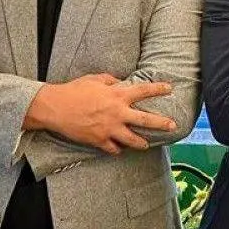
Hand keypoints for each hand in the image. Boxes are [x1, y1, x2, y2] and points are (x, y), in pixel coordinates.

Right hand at [24, 74, 175, 154]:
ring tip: (146, 144)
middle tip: (173, 126)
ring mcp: (109, 129)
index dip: (158, 89)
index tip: (170, 88)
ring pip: (132, 140)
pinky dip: (117, 149)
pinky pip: (113, 148)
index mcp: (117, 95)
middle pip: (145, 120)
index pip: (143, 91)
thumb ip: (111, 80)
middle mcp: (117, 113)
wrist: (55, 108)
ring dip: (141, 143)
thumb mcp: (94, 79)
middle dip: (161, 123)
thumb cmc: (74, 90)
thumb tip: (119, 82)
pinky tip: (119, 148)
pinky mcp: (99, 140)